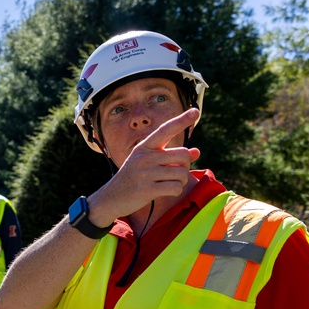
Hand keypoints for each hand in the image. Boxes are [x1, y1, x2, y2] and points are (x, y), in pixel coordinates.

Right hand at [90, 108, 201, 223]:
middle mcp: (144, 157)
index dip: (181, 120)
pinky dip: (175, 191)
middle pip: (183, 155)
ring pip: (182, 173)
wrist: (111, 198)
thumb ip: (172, 157)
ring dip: (180, 181)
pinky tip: (164, 192)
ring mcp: (145, 173)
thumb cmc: (133, 178)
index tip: (195, 111)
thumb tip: (197, 152)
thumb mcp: (148, 163)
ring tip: (168, 184)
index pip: (165, 130)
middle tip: (174, 174)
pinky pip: (175, 188)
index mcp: (144, 147)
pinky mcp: (147, 189)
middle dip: (185, 167)